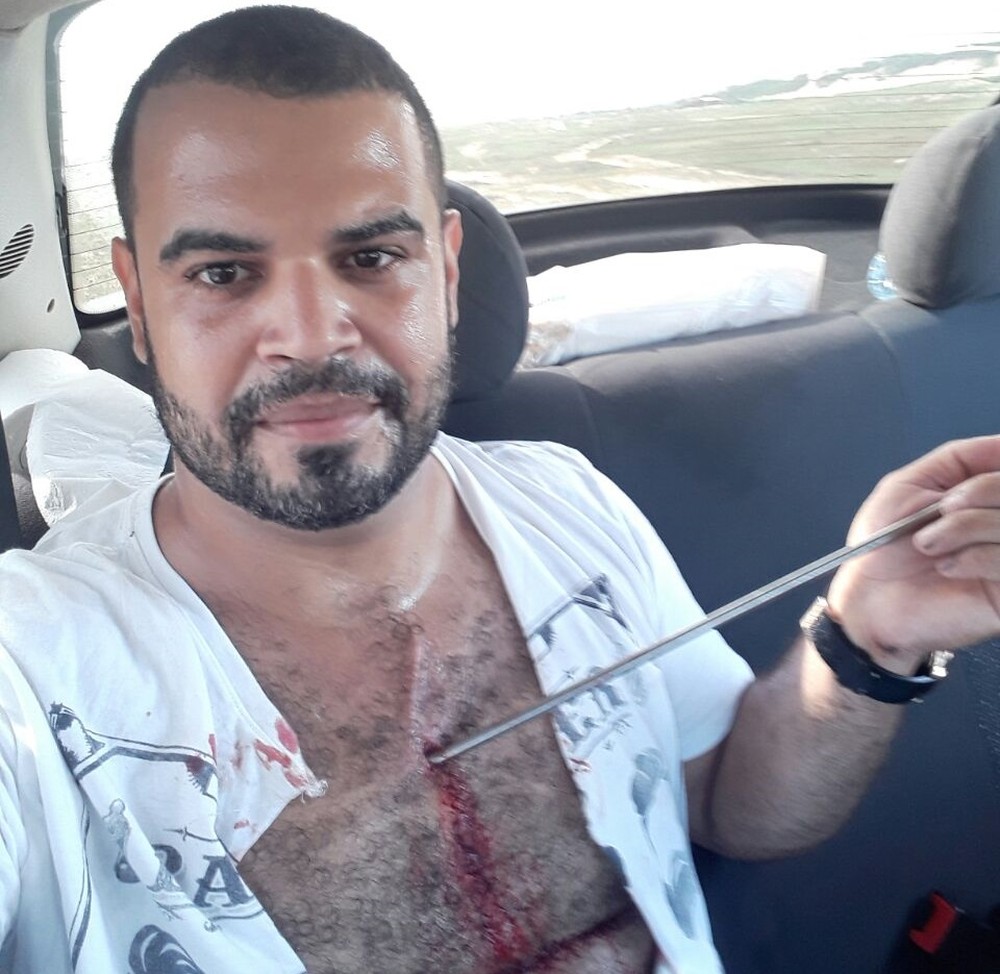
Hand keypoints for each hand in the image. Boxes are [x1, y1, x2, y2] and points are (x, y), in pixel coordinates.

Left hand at [826, 435, 999, 669]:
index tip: (967, 481)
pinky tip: (947, 566)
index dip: (999, 462)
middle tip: (943, 509)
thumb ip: (959, 458)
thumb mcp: (909, 486)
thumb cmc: (882, 546)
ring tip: (928, 544)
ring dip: (964, 527)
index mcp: (985, 496)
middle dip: (980, 491)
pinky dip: (974, 556)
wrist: (867, 599)